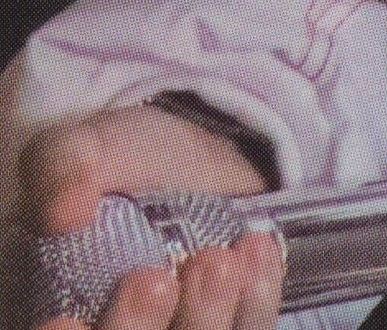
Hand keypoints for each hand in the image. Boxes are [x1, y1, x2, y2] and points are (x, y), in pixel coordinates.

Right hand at [16, 108, 283, 329]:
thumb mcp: (84, 147)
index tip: (62, 322)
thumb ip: (60, 169)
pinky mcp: (236, 324)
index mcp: (68, 310)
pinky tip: (253, 255)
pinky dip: (254, 302)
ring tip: (215, 262)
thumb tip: (62, 212)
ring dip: (202, 319)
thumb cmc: (129, 160)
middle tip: (154, 282)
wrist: (208, 147)